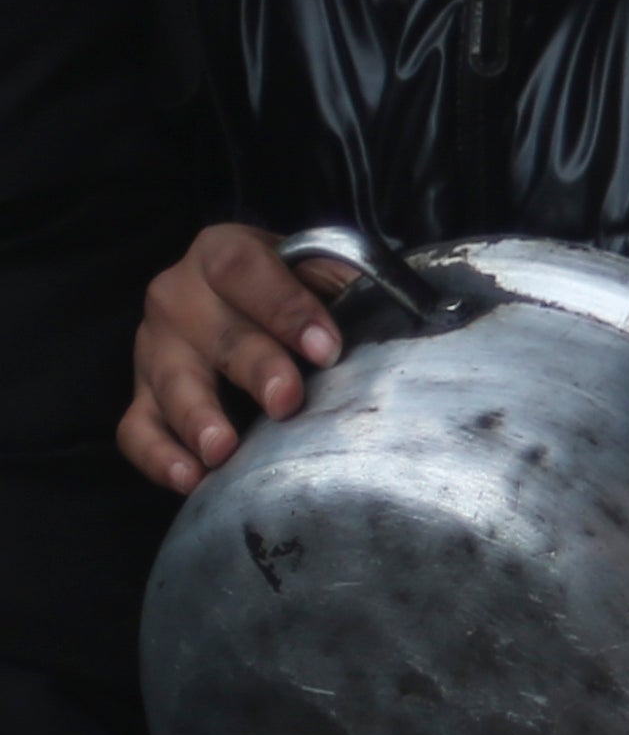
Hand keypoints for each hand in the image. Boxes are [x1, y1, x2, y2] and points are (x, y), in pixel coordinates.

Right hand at [121, 222, 348, 493]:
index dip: (286, 308)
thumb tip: (385, 309)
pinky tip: (191, 480)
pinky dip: (159, 457)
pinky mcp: (141, 394)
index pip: (245, 272)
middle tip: (286, 402)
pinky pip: (137, 428)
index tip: (326, 348)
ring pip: (171, 383)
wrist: (245, 299)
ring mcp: (153, 348)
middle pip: (214, 334)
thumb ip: (339, 282)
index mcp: (220, 254)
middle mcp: (177, 296)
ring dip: (197, 419)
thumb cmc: (288, 289)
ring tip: (222, 450)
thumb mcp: (312, 269)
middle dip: (254, 369)